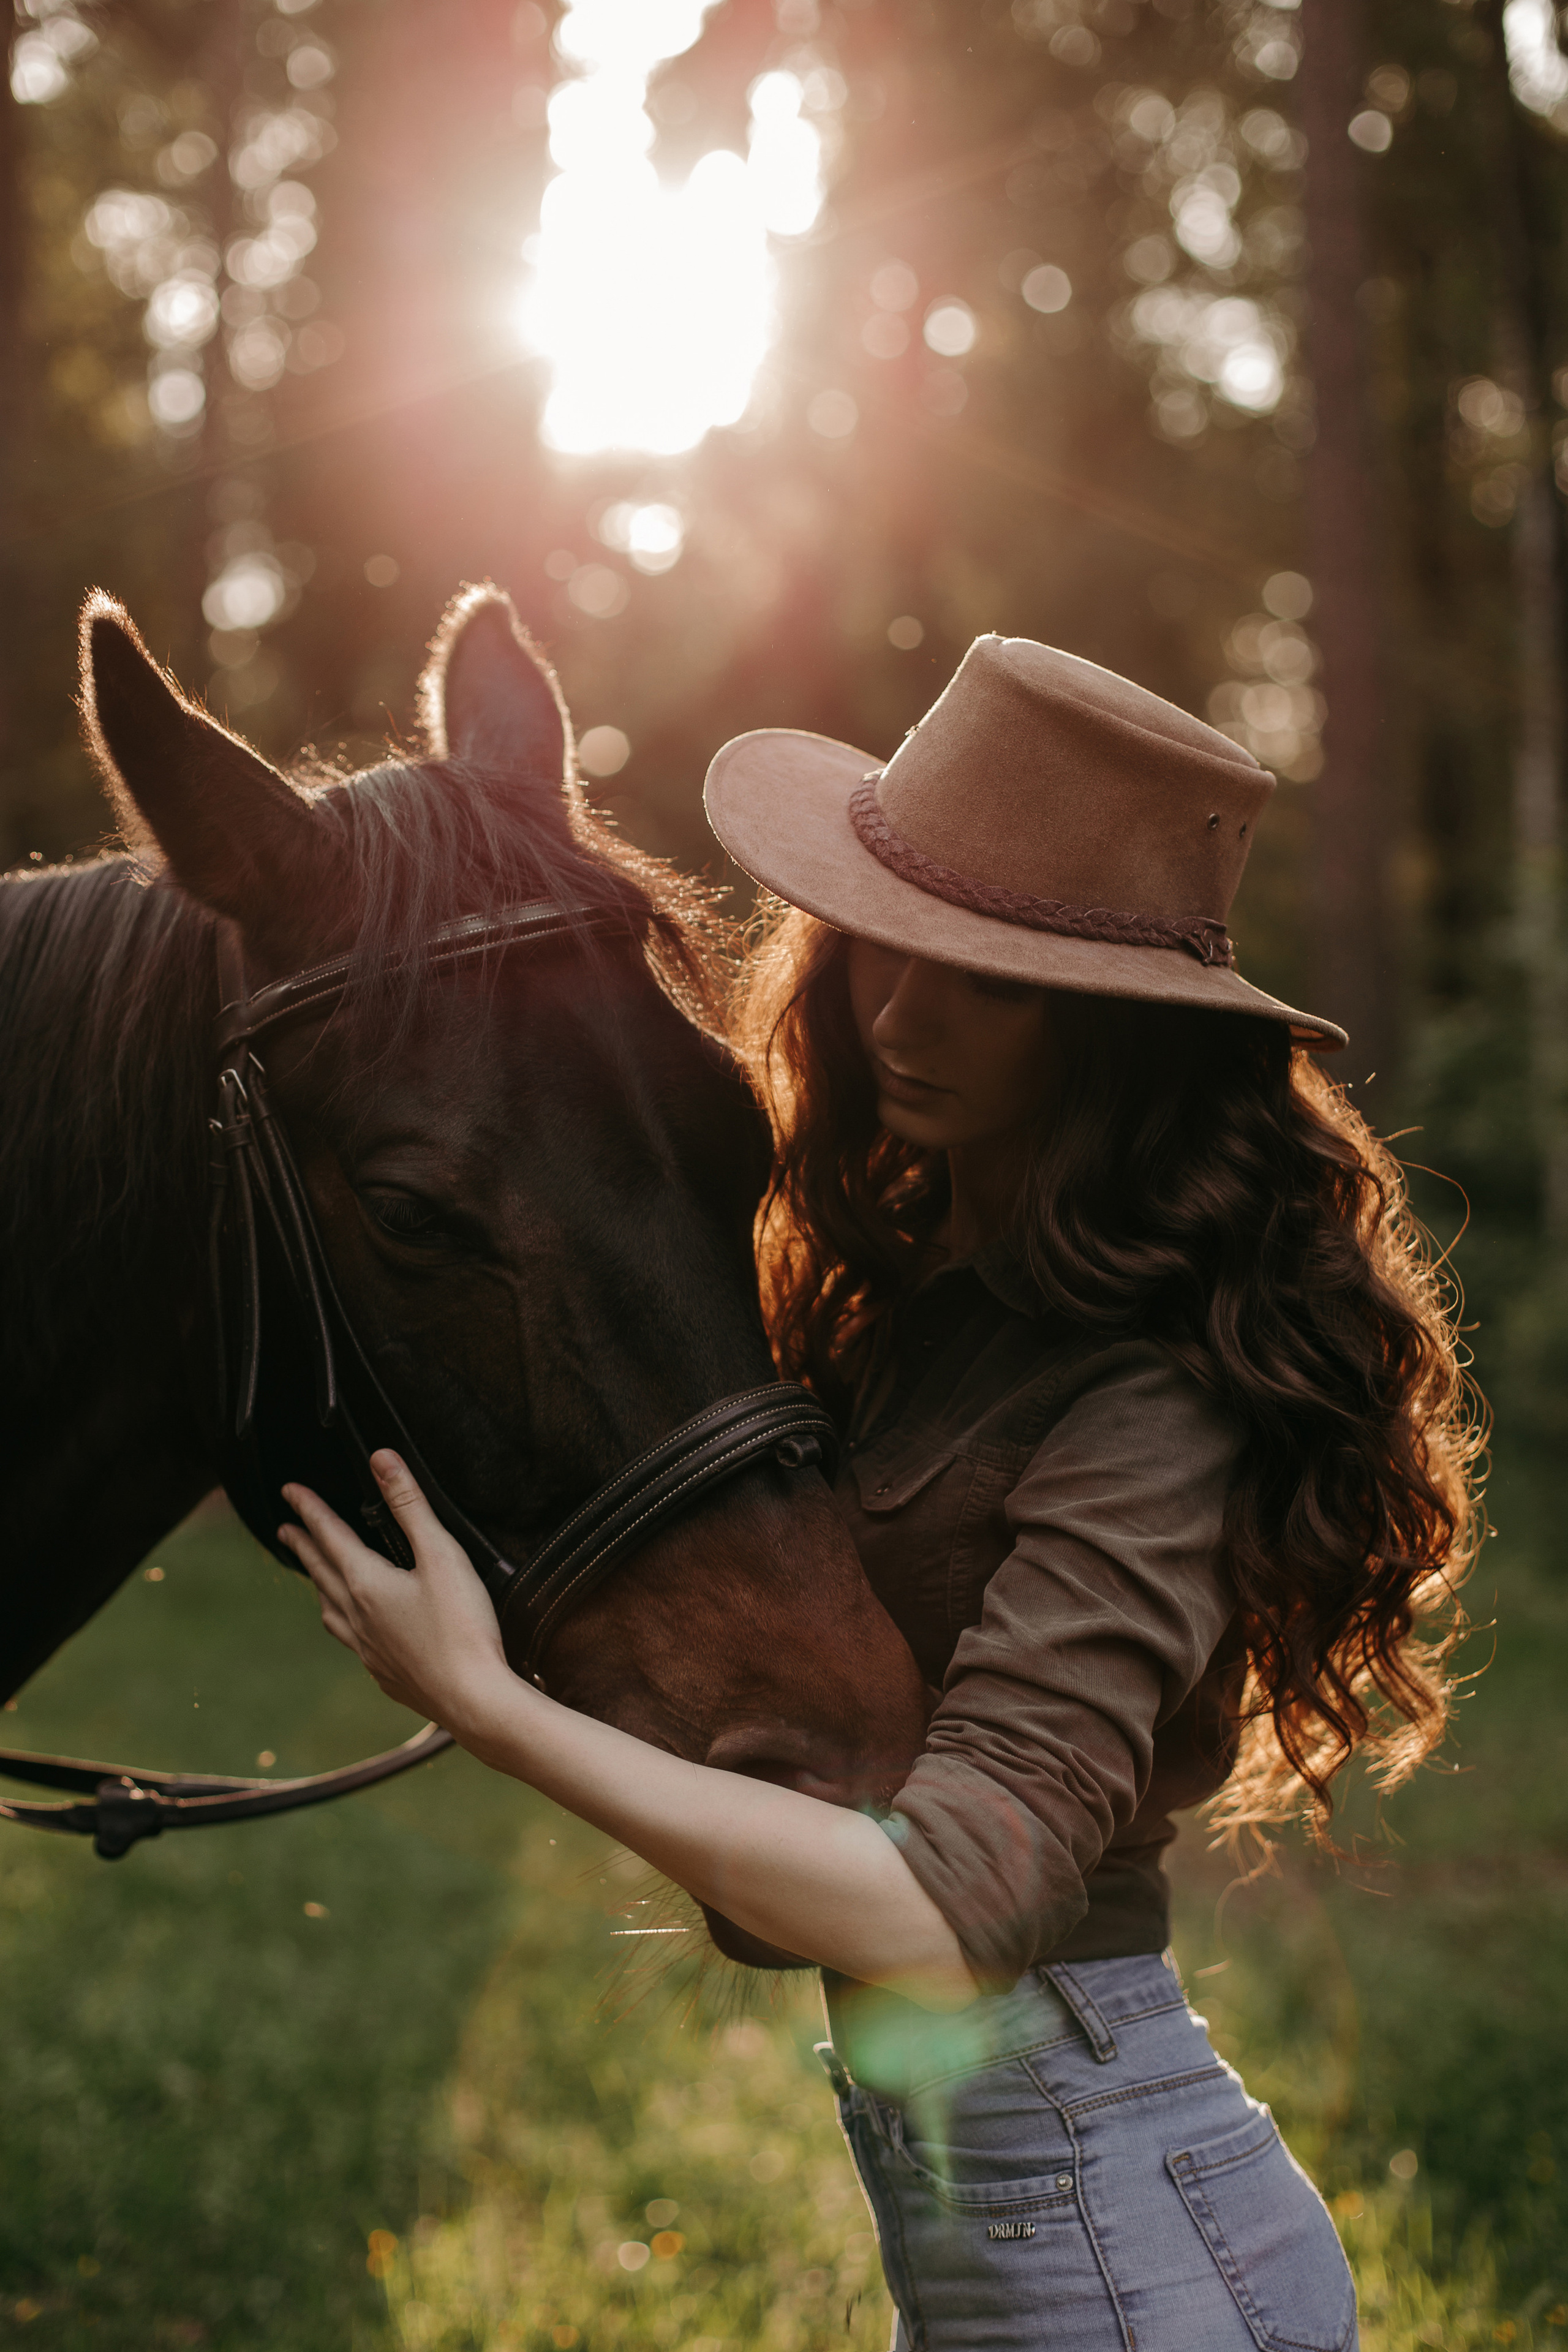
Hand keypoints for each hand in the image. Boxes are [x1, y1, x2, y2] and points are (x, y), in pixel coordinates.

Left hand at [279, 1453, 510, 1732]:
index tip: (289, 1491)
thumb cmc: (461, 1626)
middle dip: (304, 1546)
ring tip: (316, 1577)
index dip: (309, 1509)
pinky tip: (359, 1630)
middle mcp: (358, 1617)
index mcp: (367, 1584)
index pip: (329, 1535)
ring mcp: (368, 1650)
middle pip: (321, 1573)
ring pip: (331, 1611)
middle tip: (286, 1530)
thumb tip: (381, 1460)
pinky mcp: (385, 1674)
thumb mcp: (441, 1554)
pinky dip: (344, 1623)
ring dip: (319, 1586)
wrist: (472, 1699)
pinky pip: (352, 1641)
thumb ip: (411, 1505)